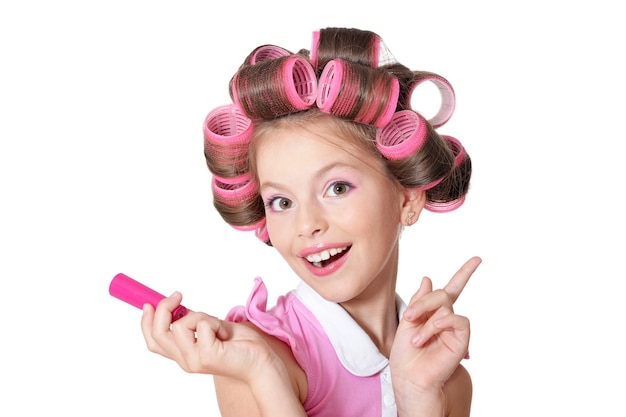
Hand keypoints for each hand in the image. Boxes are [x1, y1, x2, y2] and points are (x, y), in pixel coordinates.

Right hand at [140, 292, 280, 382]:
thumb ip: (193, 322)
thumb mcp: (211, 327)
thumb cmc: (240, 344)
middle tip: (178, 295)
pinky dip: (213, 321)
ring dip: (200, 315)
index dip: (146, 322)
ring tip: (217, 325)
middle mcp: (185, 361)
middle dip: (164, 308)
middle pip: (158, 333)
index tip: (148, 303)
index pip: (154, 342)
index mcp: (184, 355)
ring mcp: (195, 360)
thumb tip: (178, 306)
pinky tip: (225, 332)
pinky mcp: (207, 355)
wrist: (262, 360)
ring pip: (180, 325)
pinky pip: (201, 325)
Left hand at [389, 257, 480, 410]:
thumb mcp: (408, 321)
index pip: (452, 290)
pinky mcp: (462, 340)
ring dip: (425, 318)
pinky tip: (430, 334)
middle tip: (409, 318)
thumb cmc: (406, 355)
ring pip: (445, 305)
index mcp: (435, 314)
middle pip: (441, 294)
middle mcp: (447, 320)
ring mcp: (455, 329)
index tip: (477, 259)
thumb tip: (428, 278)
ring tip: (415, 336)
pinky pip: (458, 320)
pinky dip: (441, 323)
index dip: (464, 274)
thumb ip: (420, 300)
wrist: (409, 377)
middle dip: (422, 303)